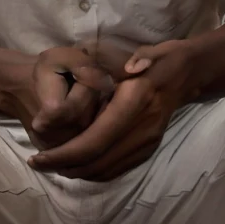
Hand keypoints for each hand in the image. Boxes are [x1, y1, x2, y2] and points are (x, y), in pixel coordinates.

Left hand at [28, 39, 195, 180]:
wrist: (186, 76)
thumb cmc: (158, 60)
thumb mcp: (146, 51)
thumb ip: (138, 57)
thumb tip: (133, 65)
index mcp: (136, 104)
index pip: (95, 140)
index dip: (65, 154)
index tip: (39, 158)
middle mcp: (142, 130)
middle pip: (97, 162)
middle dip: (64, 167)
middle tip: (38, 163)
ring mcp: (147, 143)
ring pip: (106, 170)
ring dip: (76, 172)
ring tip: (51, 164)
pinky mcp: (148, 150)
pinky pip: (116, 169)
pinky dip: (92, 171)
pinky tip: (75, 163)